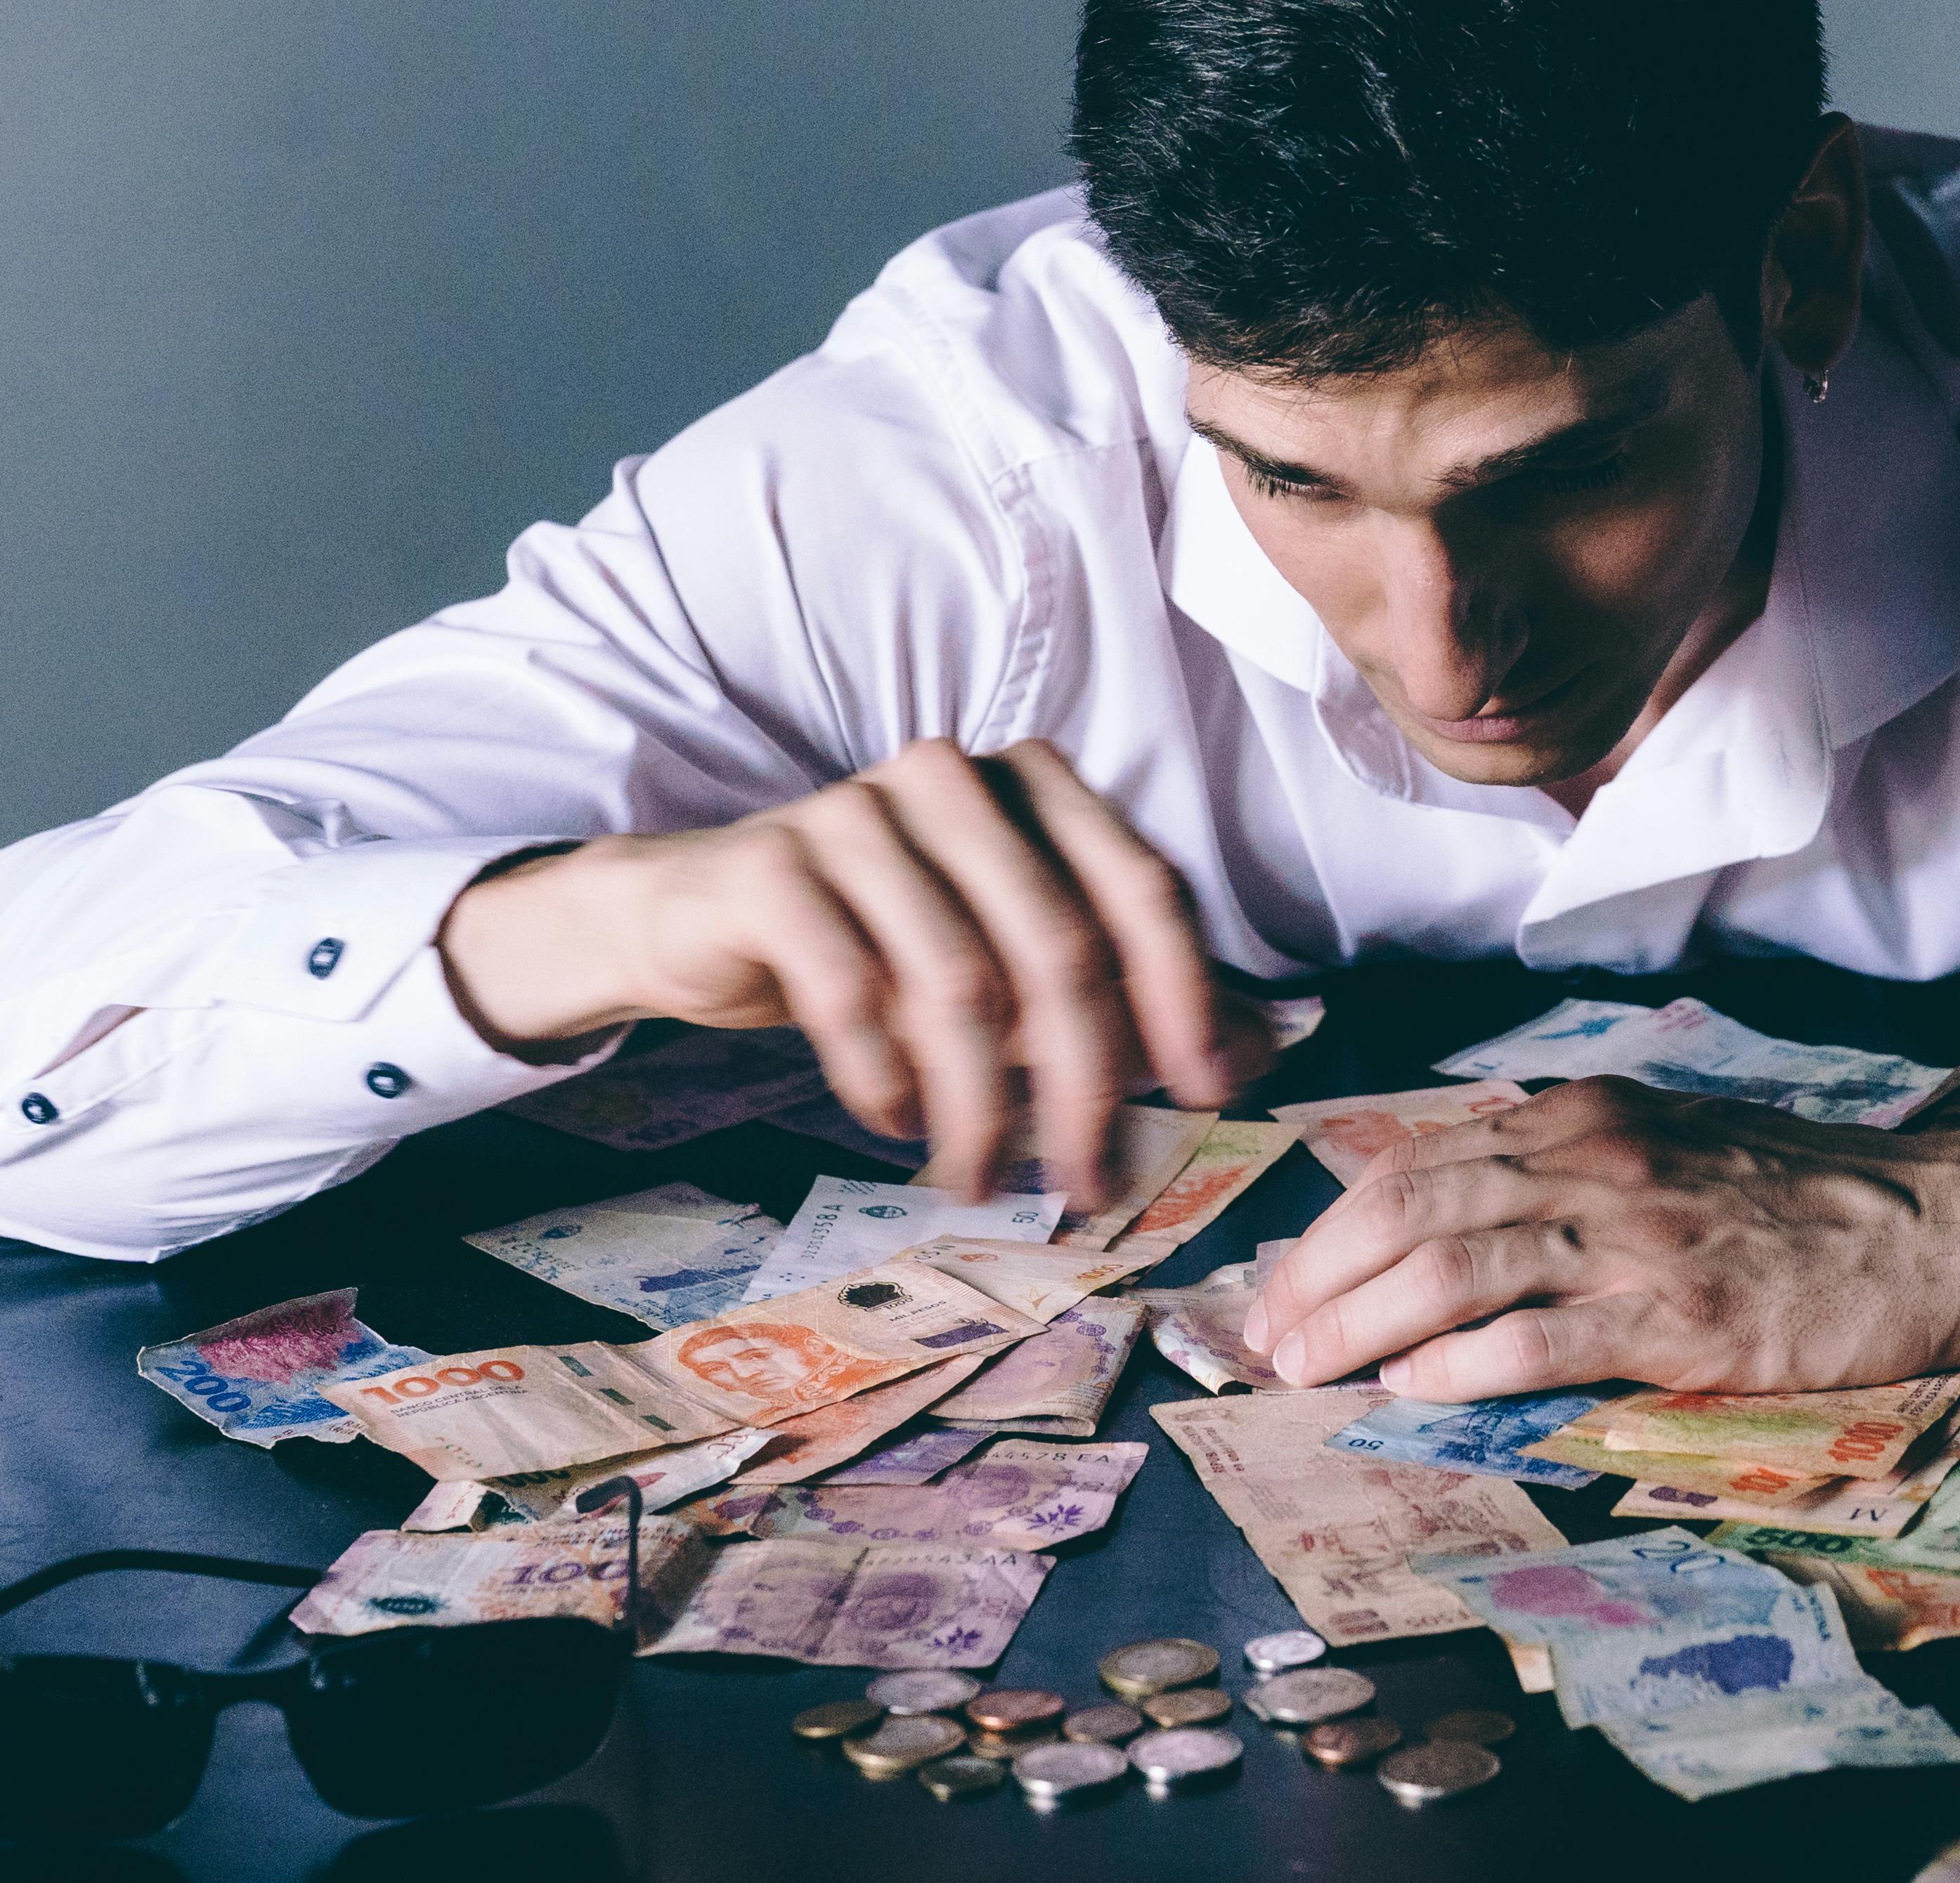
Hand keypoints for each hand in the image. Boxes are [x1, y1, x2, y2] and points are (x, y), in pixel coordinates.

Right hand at [436, 737, 1271, 1201]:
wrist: (703, 917)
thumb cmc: (885, 938)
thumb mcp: (1015, 958)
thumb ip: (1128, 988)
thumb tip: (1256, 1052)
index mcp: (1035, 781)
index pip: (1141, 888)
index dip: (1186, 996)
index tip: (1208, 1099)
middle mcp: (954, 777)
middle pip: (1059, 947)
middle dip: (1086, 1083)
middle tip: (1089, 1182)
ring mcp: (855, 809)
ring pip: (959, 982)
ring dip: (980, 1104)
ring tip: (980, 1175)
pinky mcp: (773, 863)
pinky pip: (851, 989)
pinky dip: (886, 1077)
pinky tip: (898, 1120)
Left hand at [1241, 1078, 1959, 1398]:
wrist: (1934, 1226)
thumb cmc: (1805, 1198)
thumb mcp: (1671, 1144)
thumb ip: (1570, 1169)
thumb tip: (1457, 1219)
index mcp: (1587, 1117)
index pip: (1420, 1161)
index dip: (1332, 1226)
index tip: (1284, 1282)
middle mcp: (1595, 1161)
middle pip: (1409, 1208)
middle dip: (1318, 1278)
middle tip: (1266, 1340)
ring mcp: (1631, 1236)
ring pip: (1450, 1267)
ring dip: (1358, 1325)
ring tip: (1308, 1372)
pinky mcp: (1674, 1314)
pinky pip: (1533, 1336)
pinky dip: (1454, 1365)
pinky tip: (1410, 1391)